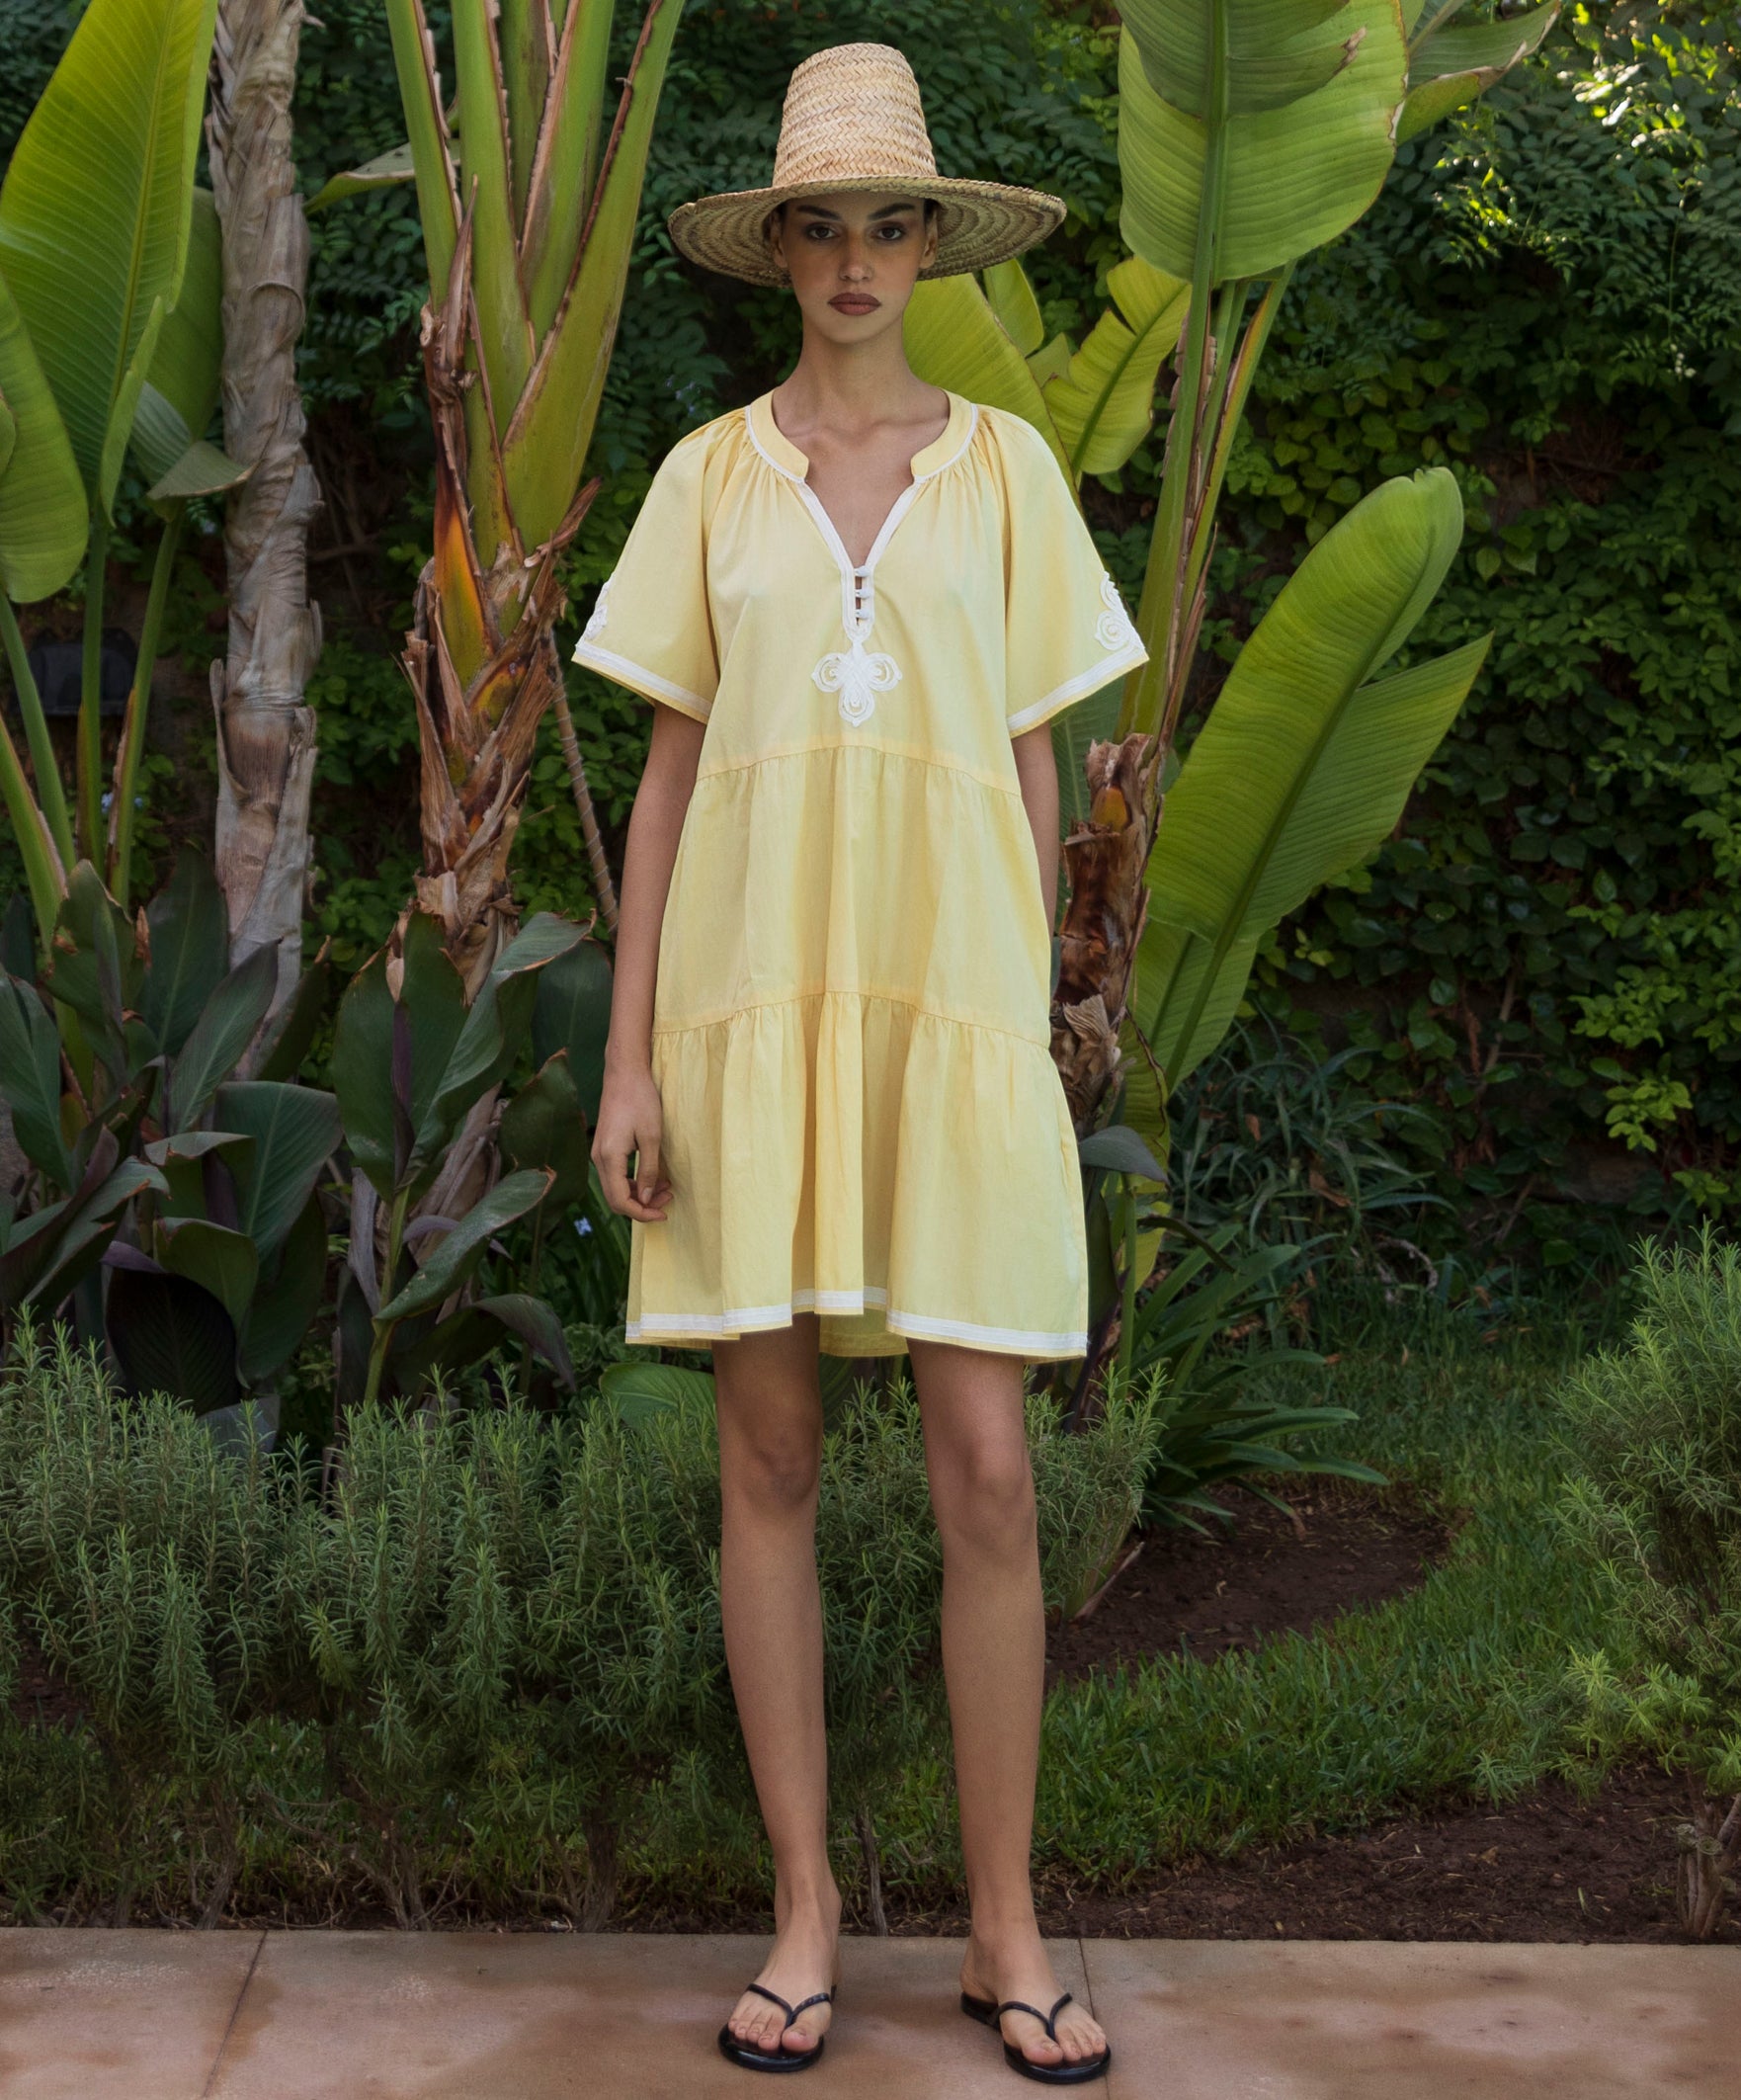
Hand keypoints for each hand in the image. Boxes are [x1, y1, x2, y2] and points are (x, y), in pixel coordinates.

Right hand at [592, 1065, 673, 1220]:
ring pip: (616, 1188)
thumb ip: (648, 1170)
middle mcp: (598, 1159)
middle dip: (642, 1206)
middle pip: (616, 1198)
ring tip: (665, 1189)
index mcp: (608, 1157)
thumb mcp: (652, 1137)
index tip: (663, 1213)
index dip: (642, 1213)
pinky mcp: (604, 1148)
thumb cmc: (640, 1100)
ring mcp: (599, 1153)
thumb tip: (644, 1199)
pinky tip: (653, 1177)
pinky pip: (615, 1175)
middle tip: (668, 1200)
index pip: (620, 1201)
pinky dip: (633, 1182)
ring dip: (639, 1194)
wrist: (624, 1073)